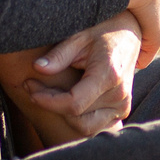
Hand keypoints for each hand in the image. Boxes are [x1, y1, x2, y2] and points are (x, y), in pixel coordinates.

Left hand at [26, 14, 142, 136]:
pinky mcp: (122, 110)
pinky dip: (77, 117)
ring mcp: (122, 105)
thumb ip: (59, 55)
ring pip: (85, 127)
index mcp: (109, 74)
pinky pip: (94, 125)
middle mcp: (119, 95)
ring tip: (49, 94)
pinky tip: (65, 99)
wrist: (129, 35)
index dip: (47, 100)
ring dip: (63, 114)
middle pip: (76, 117)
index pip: (73, 103)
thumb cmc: (102, 32)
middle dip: (50, 106)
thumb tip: (37, 68)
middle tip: (32, 87)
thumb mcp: (79, 36)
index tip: (30, 86)